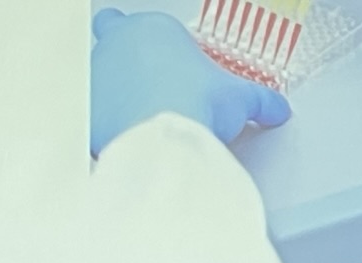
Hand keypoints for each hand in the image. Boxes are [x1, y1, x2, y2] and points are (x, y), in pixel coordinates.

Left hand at [90, 7, 291, 156]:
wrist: (163, 140)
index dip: (153, 43)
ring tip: (133, 117)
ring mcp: (96, 75)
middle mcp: (118, 44)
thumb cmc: (195, 105)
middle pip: (108, 34)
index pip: (143, 24)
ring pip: (96, 75)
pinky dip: (99, 123)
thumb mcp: (237, 100)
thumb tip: (277, 108)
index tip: (166, 64)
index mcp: (153, 29)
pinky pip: (88, 113)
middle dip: (118, 51)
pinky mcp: (84, 110)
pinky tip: (116, 138)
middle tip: (136, 78)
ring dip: (109, 91)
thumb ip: (259, 101)